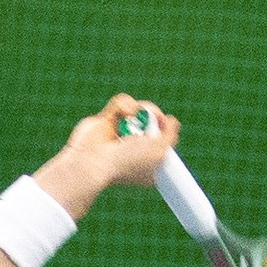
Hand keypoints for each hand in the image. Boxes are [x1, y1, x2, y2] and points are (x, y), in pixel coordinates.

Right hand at [34, 92, 177, 216]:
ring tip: (136, 115)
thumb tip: (173, 121)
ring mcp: (118, 134)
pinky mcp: (105, 120)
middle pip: (152, 122)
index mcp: (146, 163)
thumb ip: (171, 136)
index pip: (162, 143)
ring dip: (141, 108)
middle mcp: (132, 149)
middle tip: (154, 118)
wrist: (94, 161)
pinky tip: (123, 114)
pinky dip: (124, 105)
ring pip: (137, 110)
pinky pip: (120, 104)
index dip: (167, 133)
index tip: (167, 131)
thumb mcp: (160, 152)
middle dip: (155, 117)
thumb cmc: (127, 161)